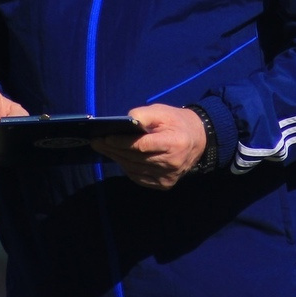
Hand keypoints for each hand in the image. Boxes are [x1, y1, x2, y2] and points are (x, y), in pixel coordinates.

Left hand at [91, 104, 207, 189]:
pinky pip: (139, 177)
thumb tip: (124, 122)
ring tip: (102, 148)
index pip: (143, 146)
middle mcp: (172, 163)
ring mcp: (168, 176)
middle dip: (114, 149)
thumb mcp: (162, 112)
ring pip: (134, 169)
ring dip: (116, 158)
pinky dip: (126, 167)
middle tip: (96, 142)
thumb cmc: (177, 122)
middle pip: (136, 158)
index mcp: (174, 143)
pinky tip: (117, 157)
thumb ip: (143, 115)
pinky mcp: (164, 184)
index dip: (123, 142)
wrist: (199, 140)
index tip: (106, 137)